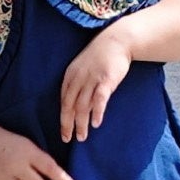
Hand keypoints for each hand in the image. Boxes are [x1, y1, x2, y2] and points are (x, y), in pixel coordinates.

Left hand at [54, 19, 140, 146]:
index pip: (63, 101)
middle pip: (70, 105)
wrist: (117, 40)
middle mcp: (78, 78)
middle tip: (69, 139)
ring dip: (82, 123)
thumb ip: (78, 84)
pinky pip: (99, 98)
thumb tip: (76, 105)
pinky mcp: (106, 79)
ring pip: (83, 105)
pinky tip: (96, 123)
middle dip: (68, 124)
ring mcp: (92, 79)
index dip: (63, 118)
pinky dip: (97, 111)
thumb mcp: (83, 67)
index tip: (64, 133)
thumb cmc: (100, 56)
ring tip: (82, 136)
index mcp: (70, 75)